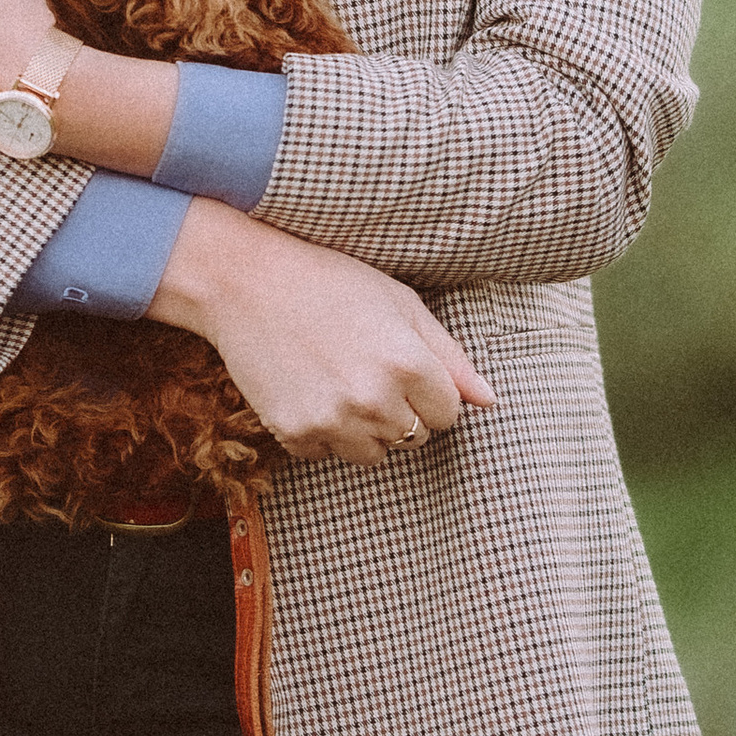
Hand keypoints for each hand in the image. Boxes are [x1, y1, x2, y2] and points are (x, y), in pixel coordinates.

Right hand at [151, 199, 492, 467]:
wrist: (245, 281)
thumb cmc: (330, 281)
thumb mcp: (400, 304)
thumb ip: (451, 357)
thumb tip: (490, 400)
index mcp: (410, 364)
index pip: (449, 414)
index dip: (430, 391)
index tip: (401, 365)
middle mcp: (375, 399)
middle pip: (416, 438)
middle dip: (401, 411)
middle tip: (365, 366)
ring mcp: (333, 421)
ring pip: (373, 454)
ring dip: (363, 428)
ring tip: (337, 378)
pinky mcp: (295, 434)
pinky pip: (326, 454)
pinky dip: (320, 431)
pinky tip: (307, 387)